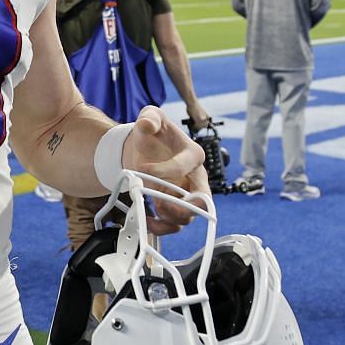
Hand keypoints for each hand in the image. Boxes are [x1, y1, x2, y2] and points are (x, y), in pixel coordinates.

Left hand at [121, 106, 208, 235]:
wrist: (141, 149)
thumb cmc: (151, 133)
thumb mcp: (150, 117)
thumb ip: (150, 118)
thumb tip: (148, 124)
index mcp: (193, 154)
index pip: (185, 166)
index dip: (164, 170)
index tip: (141, 169)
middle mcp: (195, 177)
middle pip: (202, 199)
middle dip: (184, 207)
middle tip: (162, 205)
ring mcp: (186, 194)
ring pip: (189, 216)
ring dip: (170, 219)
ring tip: (151, 212)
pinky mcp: (175, 206)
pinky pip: (175, 224)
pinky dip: (162, 227)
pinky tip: (146, 220)